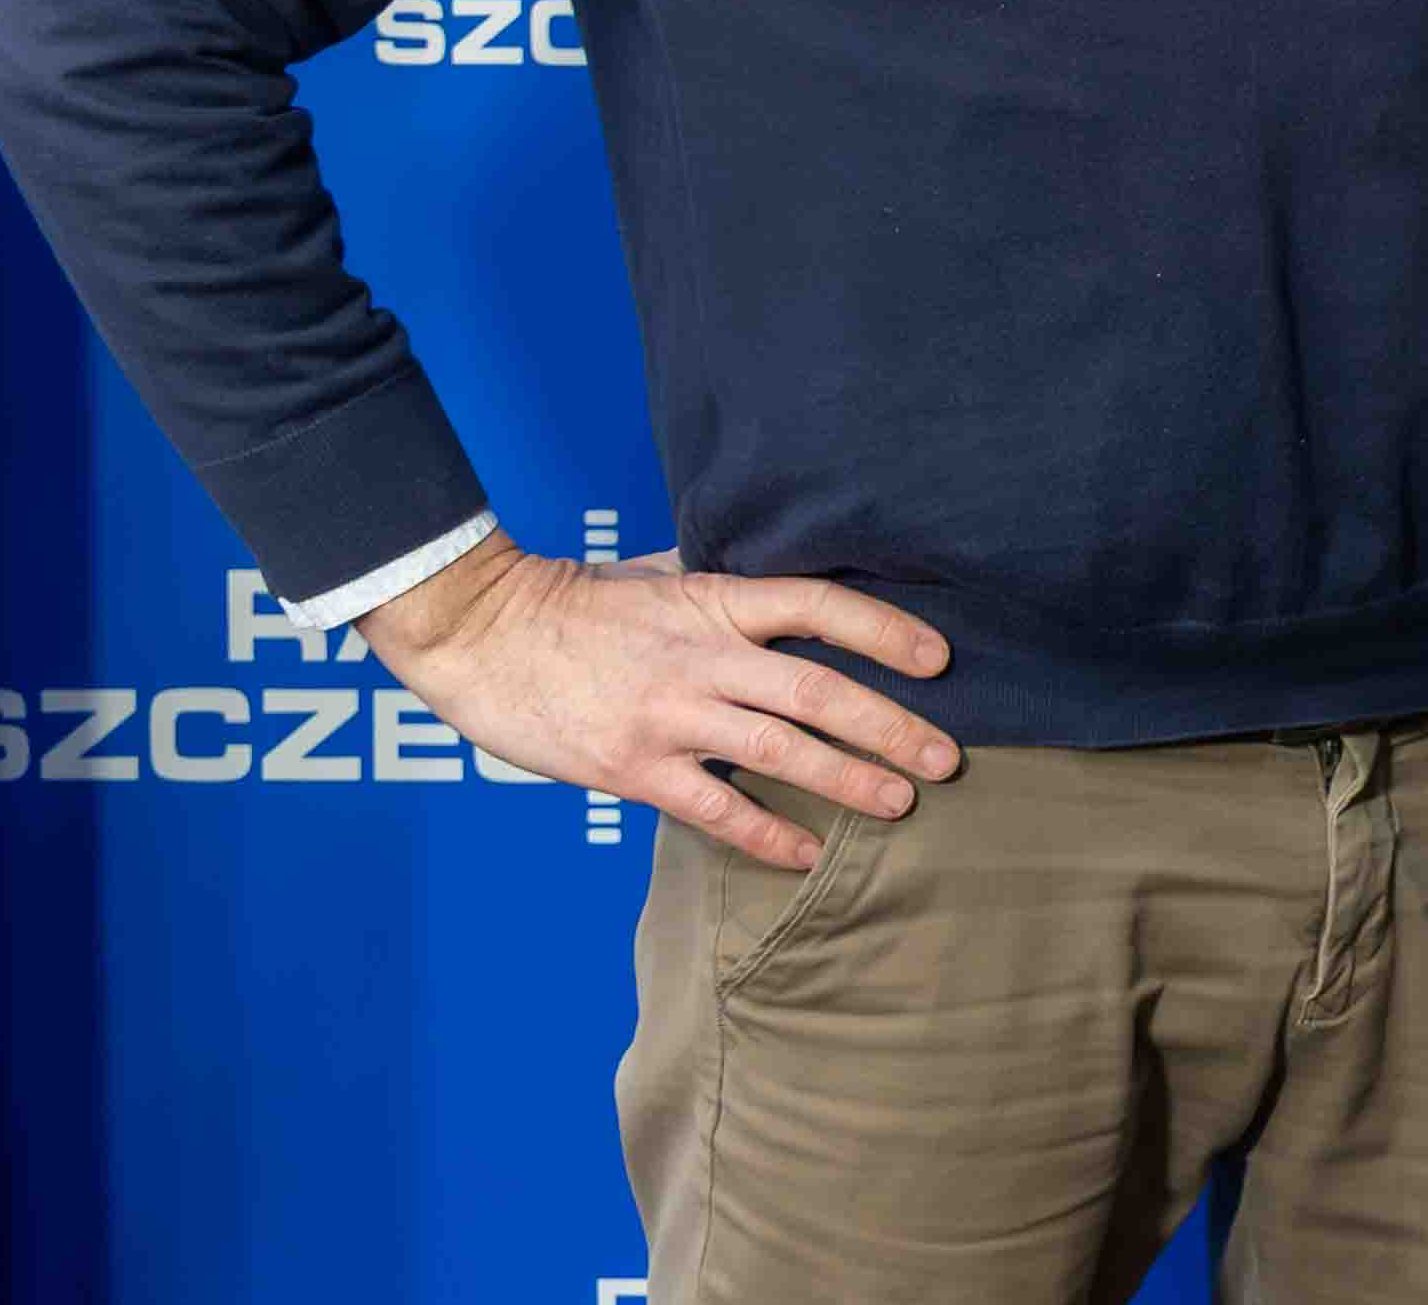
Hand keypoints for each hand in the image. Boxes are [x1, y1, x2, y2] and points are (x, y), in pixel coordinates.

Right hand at [360, 534, 957, 873]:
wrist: (480, 633)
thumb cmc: (572, 602)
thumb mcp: (657, 574)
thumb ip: (721, 590)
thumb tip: (782, 594)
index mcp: (714, 602)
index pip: (819, 606)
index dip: (885, 631)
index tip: (939, 658)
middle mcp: (702, 658)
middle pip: (819, 691)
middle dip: (892, 726)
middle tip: (947, 758)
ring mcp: (668, 715)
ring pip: (779, 751)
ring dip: (848, 779)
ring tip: (900, 802)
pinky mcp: (629, 766)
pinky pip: (713, 807)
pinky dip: (766, 832)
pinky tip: (807, 853)